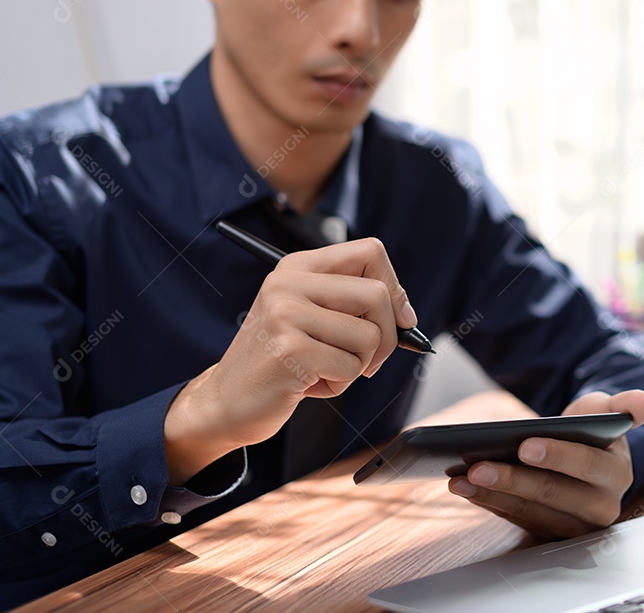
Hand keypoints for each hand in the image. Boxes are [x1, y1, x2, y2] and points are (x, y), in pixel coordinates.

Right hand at [164, 237, 415, 484]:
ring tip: (324, 370)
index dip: (395, 288)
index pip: (370, 252)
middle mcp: (288, 282)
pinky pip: (351, 367)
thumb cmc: (283, 362)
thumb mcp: (315, 319)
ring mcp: (285, 314)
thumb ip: (354, 306)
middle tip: (367, 360)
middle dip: (387, 337)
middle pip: (377, 295)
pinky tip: (308, 385)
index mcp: (297, 266)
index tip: (400, 318)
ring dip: (359, 366)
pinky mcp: (289, 350)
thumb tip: (408, 315)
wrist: (226, 401)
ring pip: (370, 336)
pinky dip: (340, 385)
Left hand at [448, 390, 643, 537]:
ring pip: (531, 511)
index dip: (557, 455)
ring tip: (461, 478)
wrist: (586, 454)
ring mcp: (573, 526)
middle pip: (553, 494)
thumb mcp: (607, 410)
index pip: (587, 466)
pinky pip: (517, 520)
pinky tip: (467, 488)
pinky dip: (490, 503)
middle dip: (513, 479)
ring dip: (493, 494)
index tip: (524, 445)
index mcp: (617, 474)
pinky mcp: (549, 534)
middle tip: (478, 466)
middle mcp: (600, 507)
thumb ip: (623, 405)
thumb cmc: (593, 429)